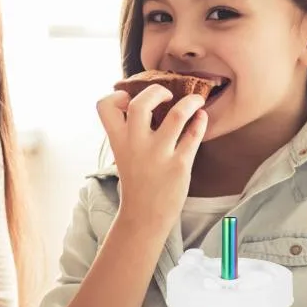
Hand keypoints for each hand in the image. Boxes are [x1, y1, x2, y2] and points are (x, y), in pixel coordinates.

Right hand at [97, 84, 207, 230]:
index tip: (130, 99)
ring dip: (190, 102)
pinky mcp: (179, 164)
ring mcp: (158, 154)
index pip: (105, 106)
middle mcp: (135, 144)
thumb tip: (147, 102)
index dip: (118, 96)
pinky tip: (201, 118)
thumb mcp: (123, 154)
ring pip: (177, 115)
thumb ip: (129, 131)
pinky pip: (194, 134)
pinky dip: (200, 121)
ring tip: (196, 100)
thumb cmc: (136, 181)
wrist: (145, 215)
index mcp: (118, 140)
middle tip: (167, 95)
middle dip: (157, 90)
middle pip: (141, 103)